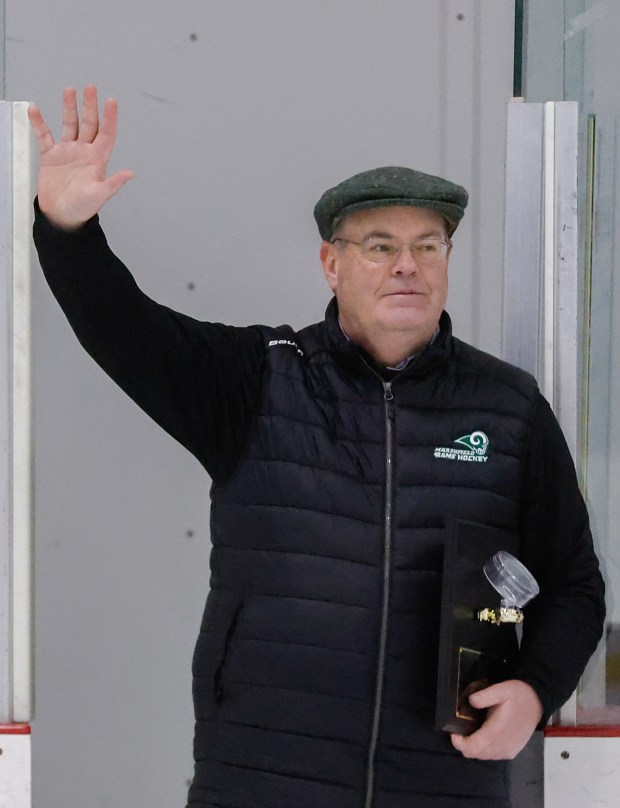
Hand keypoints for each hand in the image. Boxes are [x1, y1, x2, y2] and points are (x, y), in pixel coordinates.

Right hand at [28, 85, 134, 230]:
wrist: (61, 216)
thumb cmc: (82, 208)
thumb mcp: (99, 195)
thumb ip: (114, 183)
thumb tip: (130, 173)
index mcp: (97, 159)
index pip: (106, 134)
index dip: (109, 118)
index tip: (111, 101)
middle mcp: (84, 152)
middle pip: (89, 123)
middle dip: (90, 105)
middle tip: (90, 88)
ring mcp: (67, 152)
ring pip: (69, 124)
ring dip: (69, 108)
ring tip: (69, 91)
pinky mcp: (51, 156)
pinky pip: (44, 136)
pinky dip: (39, 123)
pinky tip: (35, 110)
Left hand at [450, 679, 542, 759]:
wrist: (537, 703)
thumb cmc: (518, 695)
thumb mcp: (502, 689)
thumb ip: (486, 695)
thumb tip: (471, 700)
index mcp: (497, 731)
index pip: (473, 747)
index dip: (459, 743)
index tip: (454, 732)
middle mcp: (502, 746)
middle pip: (475, 754)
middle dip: (464, 744)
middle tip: (461, 729)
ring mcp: (508, 751)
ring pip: (483, 756)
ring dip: (474, 747)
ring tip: (471, 731)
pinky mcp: (512, 752)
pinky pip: (492, 756)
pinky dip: (484, 749)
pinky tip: (483, 736)